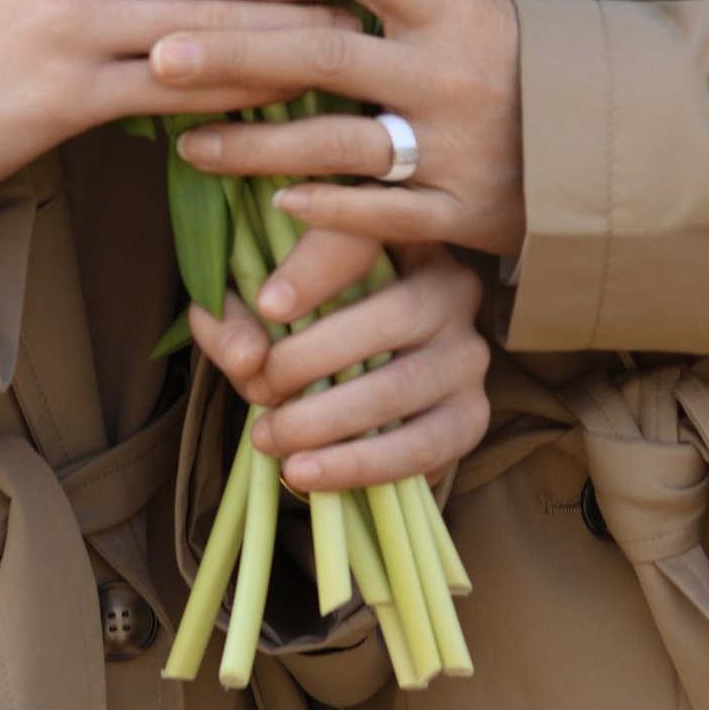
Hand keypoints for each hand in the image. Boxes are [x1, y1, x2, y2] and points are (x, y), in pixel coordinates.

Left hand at [152, 0, 525, 310]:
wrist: (628, 144)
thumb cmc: (529, 68)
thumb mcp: (475, 14)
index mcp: (450, 7)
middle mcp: (448, 70)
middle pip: (322, 50)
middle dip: (233, 51)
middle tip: (157, 50)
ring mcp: (456, 144)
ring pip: (336, 142)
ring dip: (255, 145)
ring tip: (186, 143)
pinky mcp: (467, 212)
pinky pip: (383, 214)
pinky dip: (327, 209)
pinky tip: (272, 204)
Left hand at [189, 246, 490, 493]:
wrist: (359, 390)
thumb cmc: (306, 329)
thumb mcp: (264, 311)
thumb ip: (238, 323)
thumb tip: (241, 357)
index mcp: (401, 237)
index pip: (368, 238)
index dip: (316, 270)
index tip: (266, 306)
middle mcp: (449, 287)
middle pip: (392, 316)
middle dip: (311, 360)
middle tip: (258, 389)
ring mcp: (467, 354)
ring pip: (401, 386)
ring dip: (326, 421)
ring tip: (270, 439)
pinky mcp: (470, 416)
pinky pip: (420, 447)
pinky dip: (357, 465)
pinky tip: (306, 473)